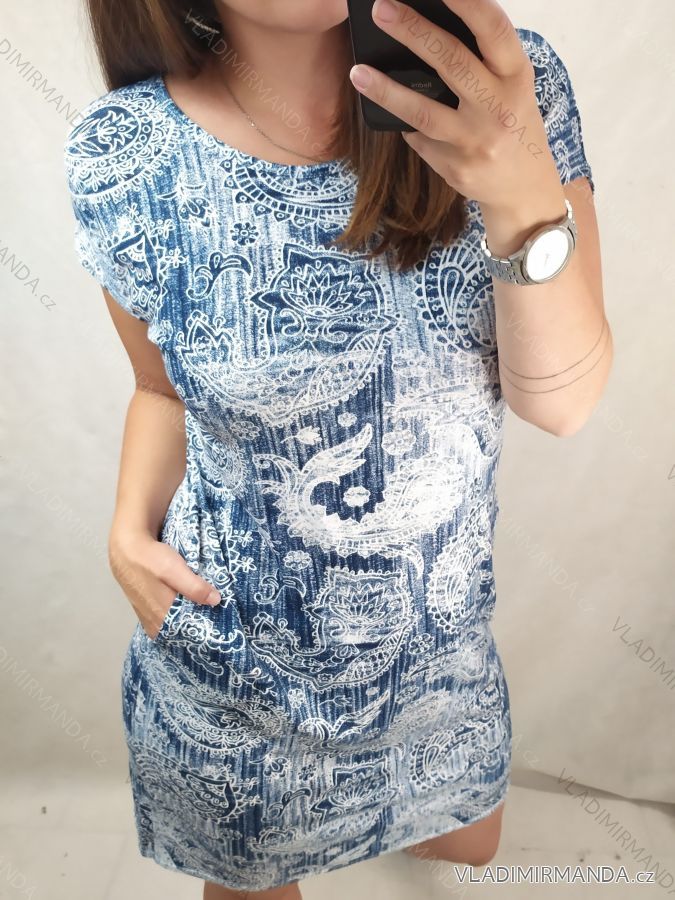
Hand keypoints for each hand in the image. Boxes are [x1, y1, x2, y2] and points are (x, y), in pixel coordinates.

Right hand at [108, 528, 220, 639]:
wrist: (126, 549)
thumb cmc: (150, 559)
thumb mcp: (173, 570)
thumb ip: (193, 587)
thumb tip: (216, 601)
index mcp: (162, 618)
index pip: (190, 633)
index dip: (206, 628)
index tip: (223, 622)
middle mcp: (155, 624)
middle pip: (183, 629)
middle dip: (200, 622)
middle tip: (219, 613)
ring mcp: (150, 618)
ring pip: (176, 624)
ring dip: (190, 617)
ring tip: (208, 608)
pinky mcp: (148, 610)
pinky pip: (168, 618)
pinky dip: (180, 613)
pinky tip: (190, 604)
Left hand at [349, 0, 563, 215]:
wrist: (525, 190)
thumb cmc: (514, 125)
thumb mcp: (511, 88)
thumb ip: (482, 61)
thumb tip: (430, 27)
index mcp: (516, 75)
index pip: (492, 28)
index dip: (465, 1)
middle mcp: (499, 107)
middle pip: (451, 61)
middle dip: (413, 31)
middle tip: (382, 9)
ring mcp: (477, 141)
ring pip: (423, 111)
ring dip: (385, 90)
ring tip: (358, 72)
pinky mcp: (457, 168)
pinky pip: (420, 138)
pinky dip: (404, 124)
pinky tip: (392, 112)